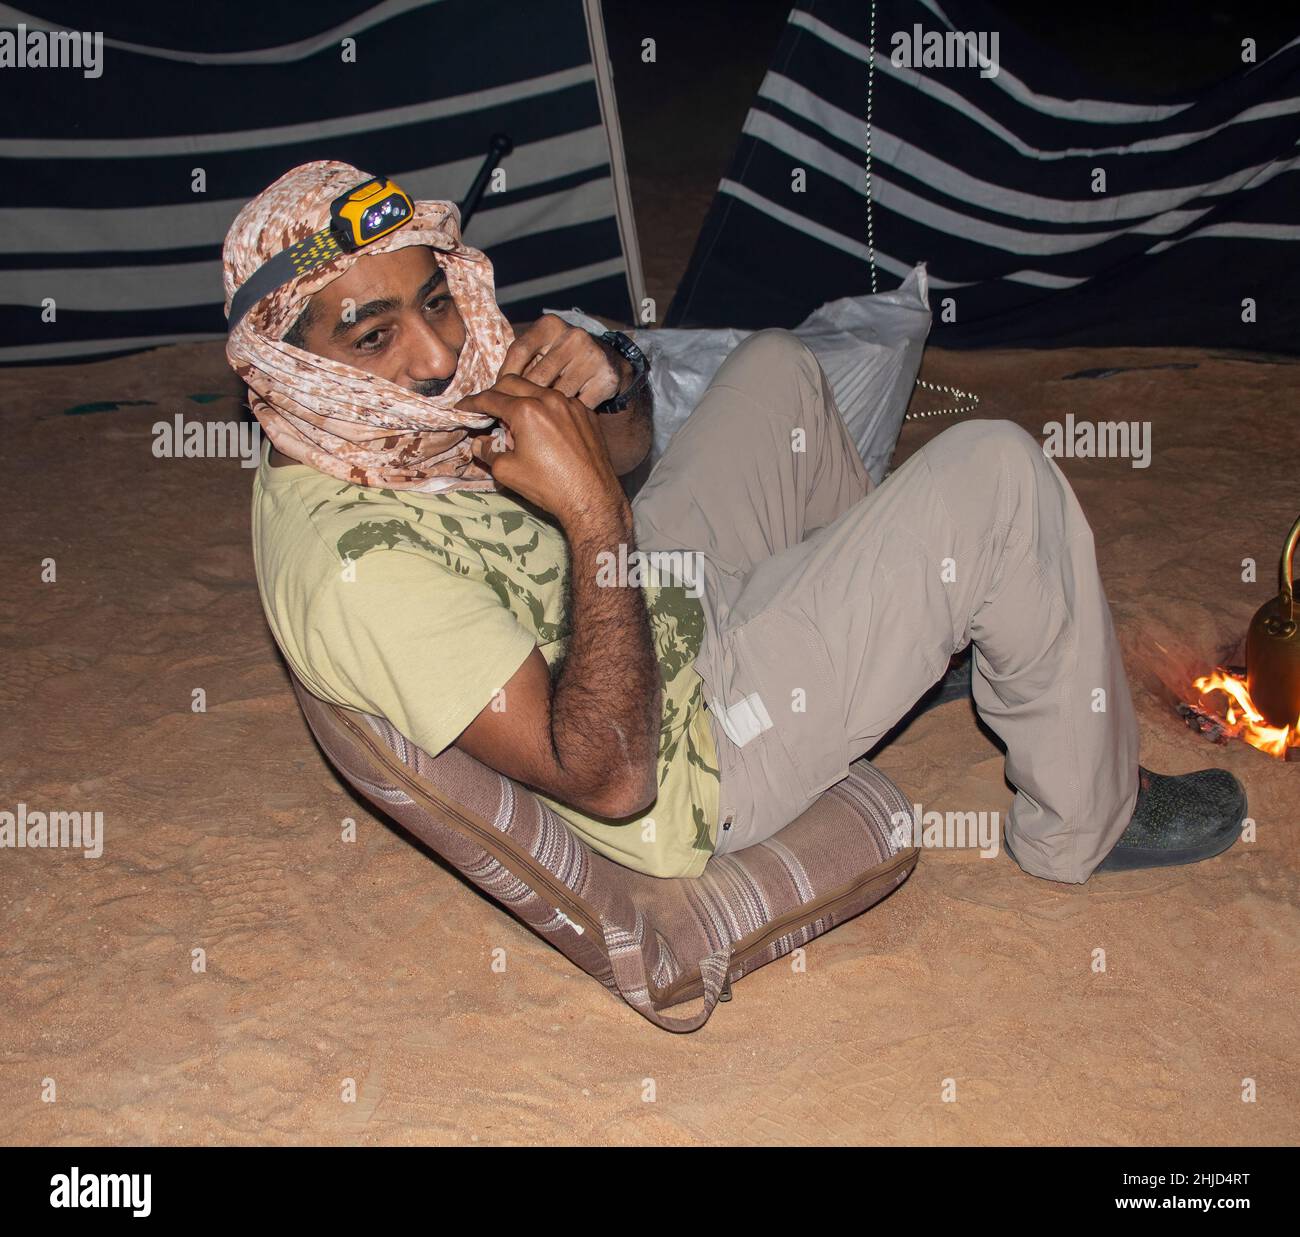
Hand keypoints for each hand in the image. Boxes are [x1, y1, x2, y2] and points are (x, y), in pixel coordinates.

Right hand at [456, 374, 625, 524]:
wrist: (592, 498)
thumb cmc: (549, 486)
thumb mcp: (507, 471)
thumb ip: (488, 451)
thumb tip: (480, 442)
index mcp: (526, 410)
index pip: (490, 398)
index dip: (472, 403)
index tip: (462, 407)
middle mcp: (550, 399)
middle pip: (513, 383)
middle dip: (495, 394)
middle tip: (486, 410)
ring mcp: (572, 404)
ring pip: (539, 390)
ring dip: (522, 400)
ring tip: (517, 424)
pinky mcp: (587, 414)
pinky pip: (560, 403)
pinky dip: (546, 409)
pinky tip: (544, 429)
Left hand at [498, 314, 628, 408]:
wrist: (608, 362)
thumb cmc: (562, 359)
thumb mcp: (542, 350)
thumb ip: (521, 364)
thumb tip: (492, 391)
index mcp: (550, 325)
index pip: (519, 351)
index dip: (504, 376)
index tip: (496, 395)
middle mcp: (573, 336)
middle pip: (537, 377)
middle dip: (524, 400)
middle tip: (515, 416)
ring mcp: (592, 357)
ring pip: (557, 395)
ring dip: (547, 411)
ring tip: (541, 419)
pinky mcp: (606, 378)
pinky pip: (578, 406)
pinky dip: (570, 415)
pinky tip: (566, 417)